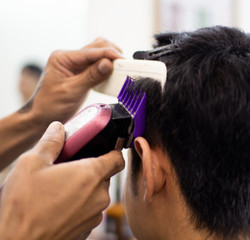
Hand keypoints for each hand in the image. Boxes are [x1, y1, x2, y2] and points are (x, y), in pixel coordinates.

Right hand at [0, 122, 124, 239]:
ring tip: (60, 188)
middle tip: (70, 167)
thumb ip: (51, 142)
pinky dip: (80, 205)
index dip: (112, 150)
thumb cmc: (25, 204)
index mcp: (92, 174)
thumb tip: (58, 128)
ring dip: (85, 188)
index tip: (103, 148)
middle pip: (105, 175)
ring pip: (97, 193)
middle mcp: (100, 195)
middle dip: (91, 169)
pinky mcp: (88, 228)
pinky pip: (90, 209)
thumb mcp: (32, 163)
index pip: (118, 158)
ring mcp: (95, 214)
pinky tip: (59, 205)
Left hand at [20, 38, 122, 125]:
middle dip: (112, 54)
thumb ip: (91, 76)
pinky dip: (107, 68)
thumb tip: (108, 63)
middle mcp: (69, 57)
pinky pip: (97, 65)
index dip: (109, 54)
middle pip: (97, 47)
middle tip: (125, 65)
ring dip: (110, 59)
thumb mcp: (72, 91)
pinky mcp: (81, 72)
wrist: (41, 117)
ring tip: (121, 69)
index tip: (123, 61)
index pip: (91, 51)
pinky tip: (113, 74)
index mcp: (63, 58)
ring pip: (99, 54)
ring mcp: (75, 64)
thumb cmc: (50, 105)